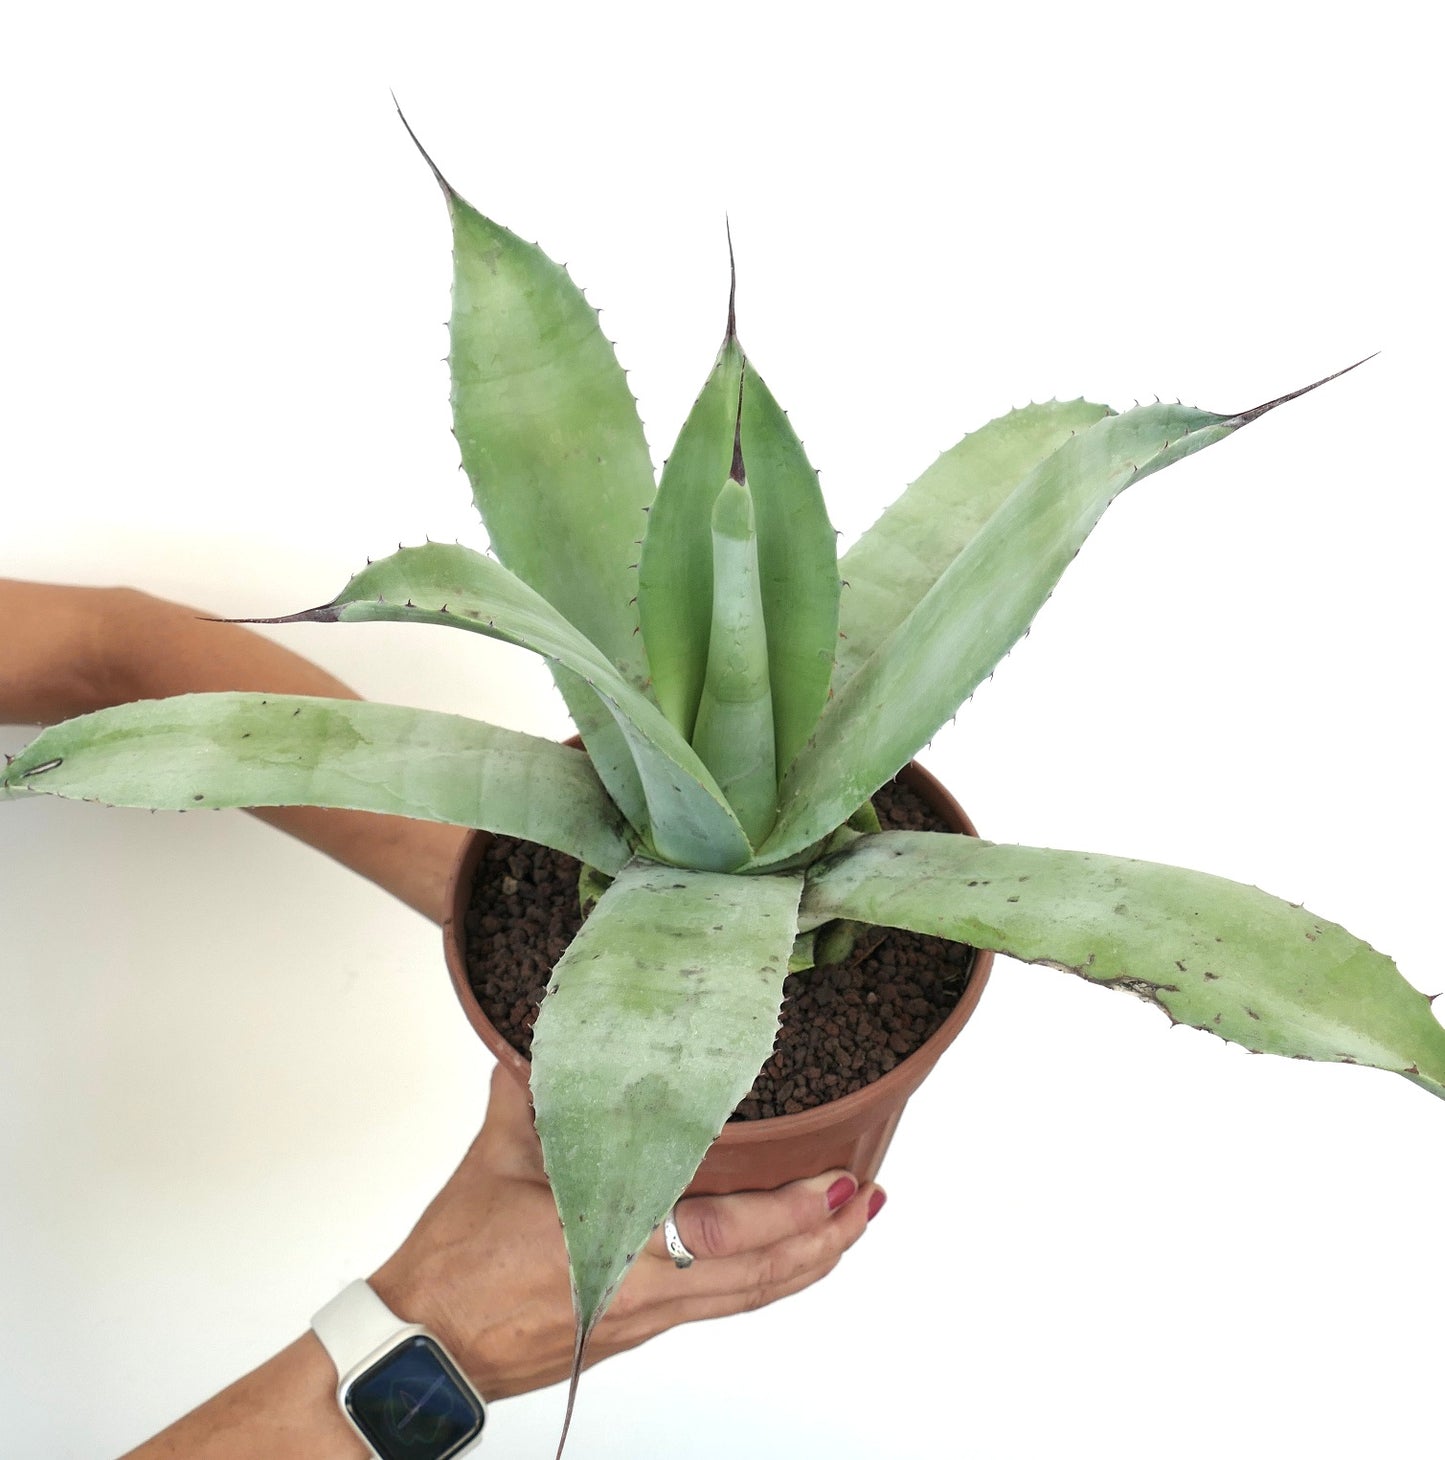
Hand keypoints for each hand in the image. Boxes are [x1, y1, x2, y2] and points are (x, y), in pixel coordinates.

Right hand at [371, 1064, 882, 1397]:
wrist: (424, 1348)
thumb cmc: (455, 1262)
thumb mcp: (495, 1159)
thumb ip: (531, 1090)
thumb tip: (545, 1035)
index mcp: (613, 1245)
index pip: (724, 1233)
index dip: (792, 1214)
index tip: (843, 1183)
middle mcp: (641, 1291)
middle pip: (760, 1278)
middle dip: (826, 1238)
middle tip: (871, 1198)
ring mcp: (643, 1318)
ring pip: (748, 1298)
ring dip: (806, 1262)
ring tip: (849, 1223)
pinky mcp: (634, 1327)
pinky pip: (720, 1304)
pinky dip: (765, 1278)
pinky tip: (784, 1252)